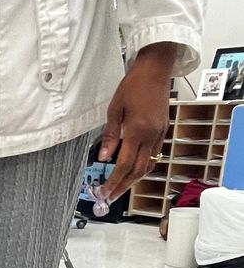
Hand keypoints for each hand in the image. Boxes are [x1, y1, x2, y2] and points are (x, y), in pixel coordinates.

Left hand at [97, 42, 175, 200]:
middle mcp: (151, 135)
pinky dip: (143, 167)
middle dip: (123, 187)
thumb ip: (109, 136)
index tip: (104, 192)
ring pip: (148, 165)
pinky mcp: (164, 131)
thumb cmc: (133, 85)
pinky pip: (155, 155)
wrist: (156, 69)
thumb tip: (103, 157)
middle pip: (138, 171)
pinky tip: (133, 171)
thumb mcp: (115, 109)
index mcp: (137, 130)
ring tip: (120, 189)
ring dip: (134, 180)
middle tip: (110, 198)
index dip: (114, 182)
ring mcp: (160, 134)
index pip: (124, 165)